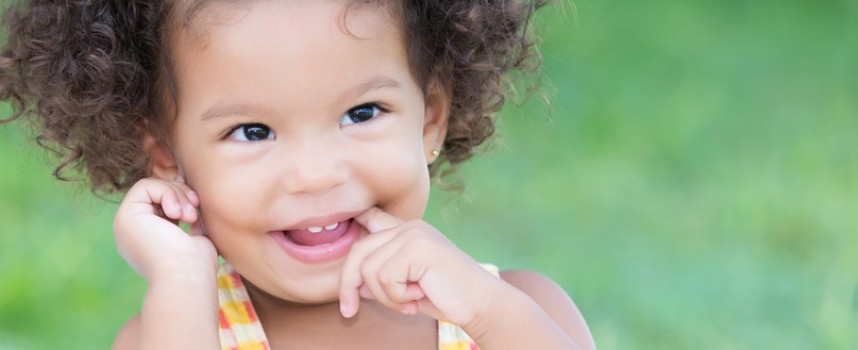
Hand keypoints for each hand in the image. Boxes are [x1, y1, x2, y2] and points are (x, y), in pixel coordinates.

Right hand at [113, 178, 217, 280]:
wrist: (187, 279)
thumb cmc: (197, 265)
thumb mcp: (197, 238)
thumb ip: (190, 221)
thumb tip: (193, 201)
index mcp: (147, 240)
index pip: (162, 203)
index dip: (182, 198)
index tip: (197, 210)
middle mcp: (133, 232)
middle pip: (156, 192)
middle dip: (181, 193)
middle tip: (194, 212)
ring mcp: (126, 225)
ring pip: (152, 187)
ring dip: (177, 194)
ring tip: (189, 217)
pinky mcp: (125, 217)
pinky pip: (145, 186)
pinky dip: (167, 193)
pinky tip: (177, 214)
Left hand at [338, 207, 504, 326]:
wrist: (480, 303)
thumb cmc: (444, 297)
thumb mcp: (404, 287)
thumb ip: (380, 280)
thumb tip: (353, 284)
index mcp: (407, 231)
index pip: (371, 219)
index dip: (355, 220)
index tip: (347, 223)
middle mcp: (409, 227)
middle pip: (358, 251)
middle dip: (348, 285)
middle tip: (350, 312)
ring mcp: (414, 234)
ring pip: (369, 269)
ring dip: (385, 297)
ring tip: (408, 302)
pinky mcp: (418, 247)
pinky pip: (384, 277)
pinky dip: (396, 297)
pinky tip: (418, 297)